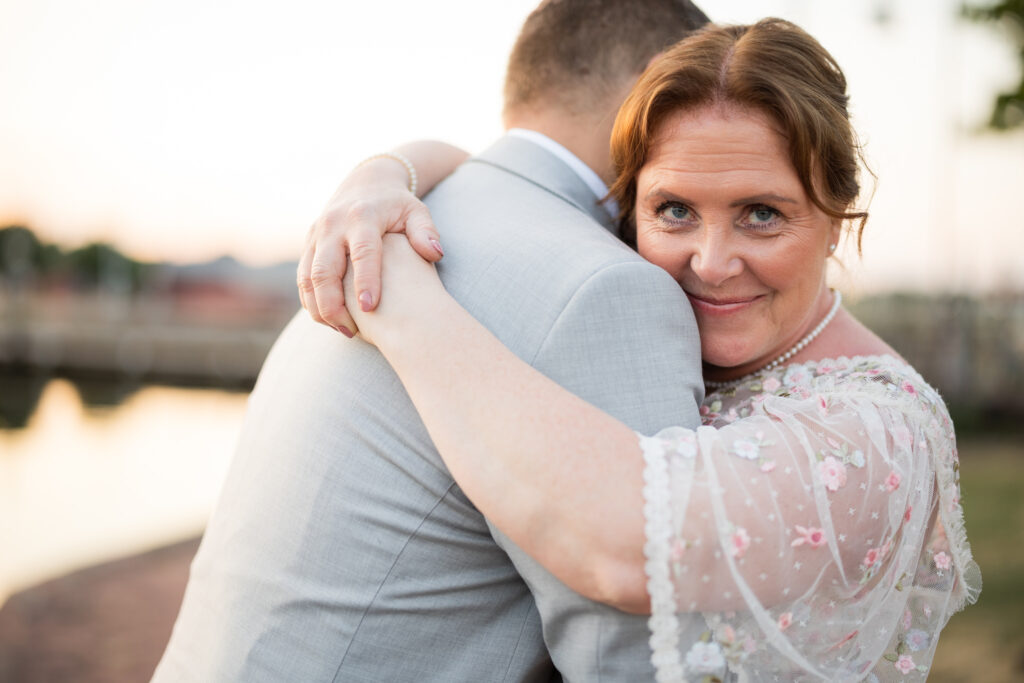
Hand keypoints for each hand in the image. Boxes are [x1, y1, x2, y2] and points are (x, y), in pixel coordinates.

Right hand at [297, 160, 443, 335]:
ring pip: (308, 278)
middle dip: (333, 304)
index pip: (362, 251)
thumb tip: (434, 254)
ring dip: (320, 309)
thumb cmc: (397, 205)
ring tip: (344, 331)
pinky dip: (312, 302)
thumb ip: (425, 232)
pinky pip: (303, 279)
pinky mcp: (308, 245)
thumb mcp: (416, 211)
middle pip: (324, 270)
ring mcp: (316, 235)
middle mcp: (333, 225)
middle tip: (352, 332)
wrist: (365, 182)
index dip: (364, 280)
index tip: (370, 307)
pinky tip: (331, 321)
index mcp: (362, 217)